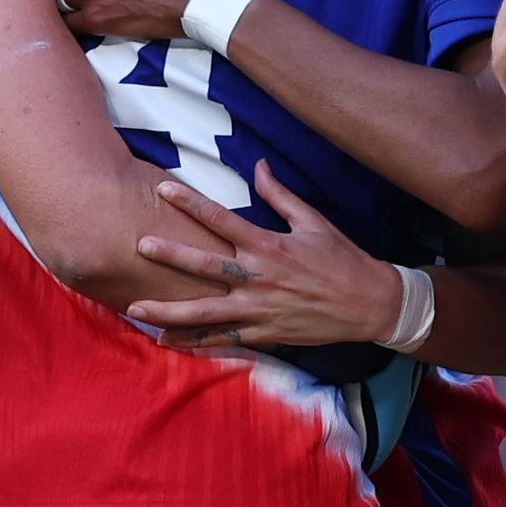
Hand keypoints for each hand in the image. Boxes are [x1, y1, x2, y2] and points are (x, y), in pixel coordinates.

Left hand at [125, 171, 402, 349]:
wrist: (370, 304)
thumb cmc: (342, 259)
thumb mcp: (313, 221)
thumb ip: (280, 195)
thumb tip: (258, 164)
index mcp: (269, 246)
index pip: (222, 219)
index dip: (191, 202)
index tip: (163, 188)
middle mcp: (259, 278)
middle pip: (205, 267)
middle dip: (170, 256)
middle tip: (140, 245)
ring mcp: (260, 310)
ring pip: (206, 312)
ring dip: (169, 311)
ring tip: (136, 308)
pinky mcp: (265, 334)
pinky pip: (223, 339)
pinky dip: (194, 341)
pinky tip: (167, 341)